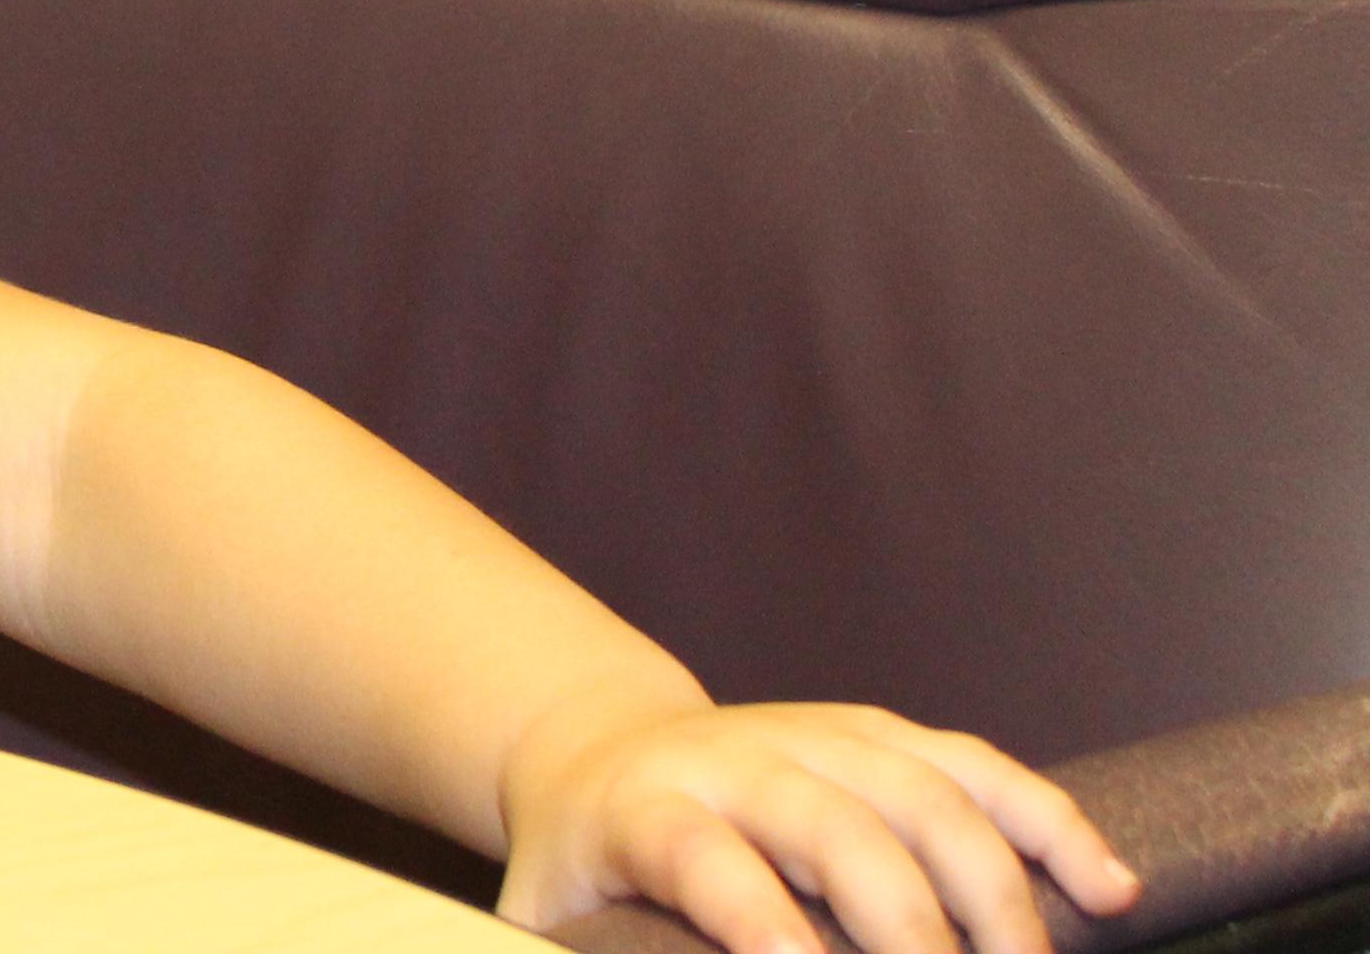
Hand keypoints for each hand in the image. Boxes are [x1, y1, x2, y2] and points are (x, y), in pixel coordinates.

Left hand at [502, 694, 1135, 953]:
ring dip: (994, 891)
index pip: (705, 857)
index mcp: (645, 811)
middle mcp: (738, 759)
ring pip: (923, 792)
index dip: (757, 916)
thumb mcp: (547, 920)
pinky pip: (979, 768)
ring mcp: (817, 736)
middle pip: (838, 825)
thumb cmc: (586, 870)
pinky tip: (1110, 891)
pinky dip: (1050, 824)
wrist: (596, 750)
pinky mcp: (882, 734)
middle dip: (907, 923)